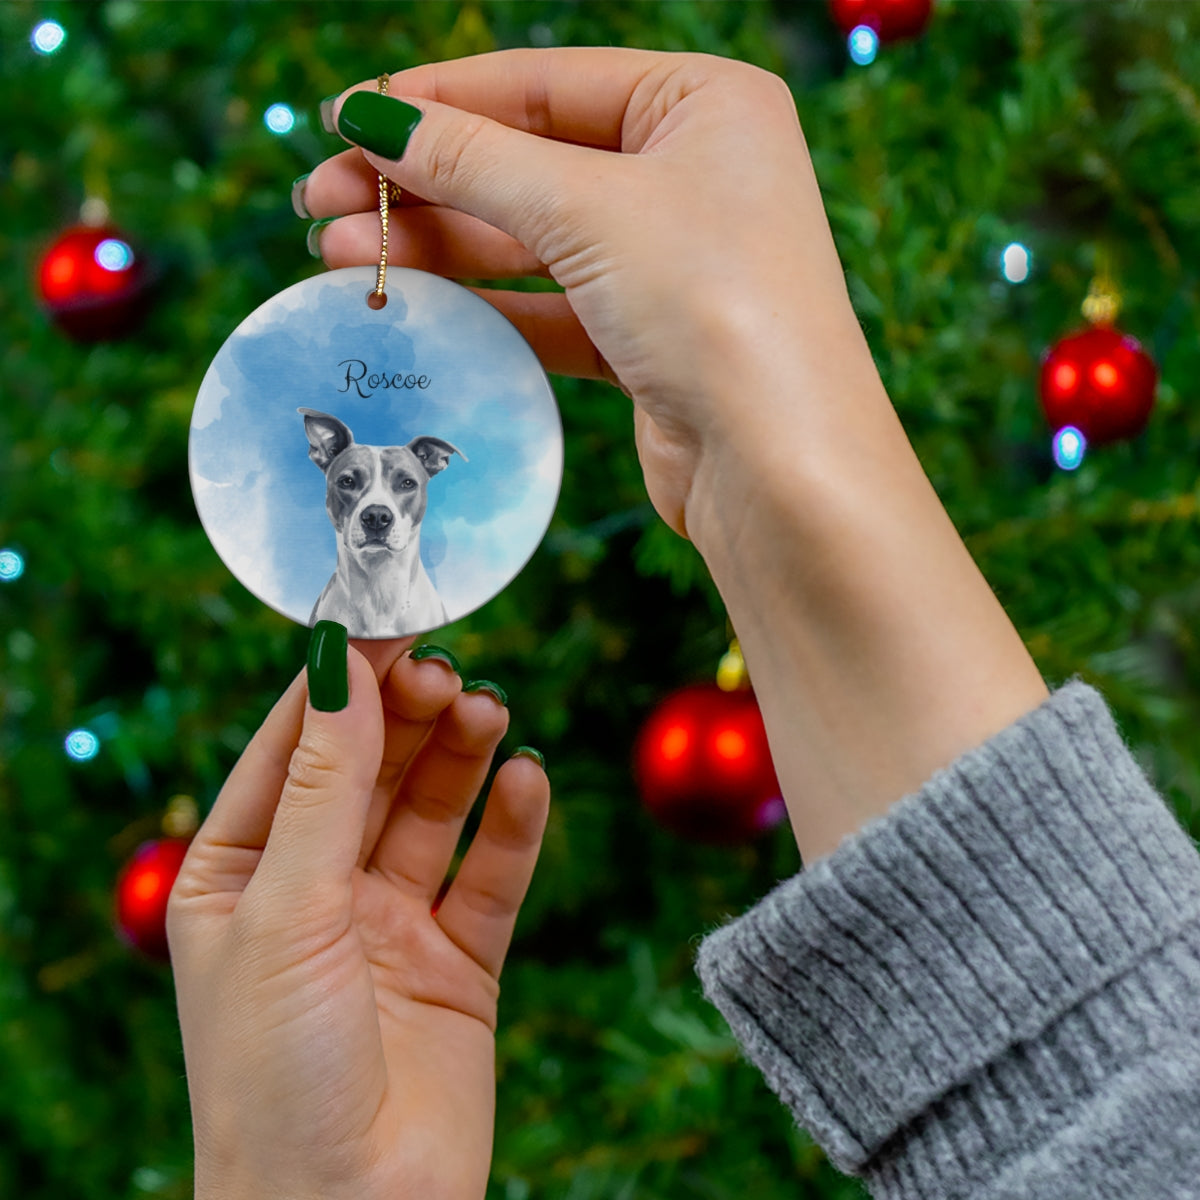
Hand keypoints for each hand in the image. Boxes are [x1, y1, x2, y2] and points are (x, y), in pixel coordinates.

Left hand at [167, 638, 549, 1199]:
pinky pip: (490, 875)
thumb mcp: (285, 909)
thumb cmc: (274, 1076)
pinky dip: (512, 825)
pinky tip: (527, 780)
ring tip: (489, 712)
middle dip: (407, 715)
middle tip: (448, 672)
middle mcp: (315, 891)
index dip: (340, 683)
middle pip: (371, 770)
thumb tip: (339, 665)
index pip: (293, 749)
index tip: (387, 620)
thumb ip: (324, 785)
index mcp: (240, 874)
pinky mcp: (458, 962)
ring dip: (461, 756)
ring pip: (433, 811)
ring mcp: (389, 924)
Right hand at [299, 47, 868, 543]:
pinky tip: (409, 303)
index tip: (344, 118)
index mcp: (703, 104)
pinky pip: (549, 307)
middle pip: (528, 162)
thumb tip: (373, 117)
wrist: (780, 467)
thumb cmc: (715, 306)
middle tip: (320, 201)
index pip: (543, 83)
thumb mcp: (588, 209)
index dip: (437, 100)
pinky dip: (481, 306)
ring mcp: (670, 261)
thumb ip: (474, 160)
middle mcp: (692, 174)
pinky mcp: (648, 339)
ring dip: (436, 246)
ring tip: (337, 254)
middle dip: (421, 182)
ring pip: (530, 239)